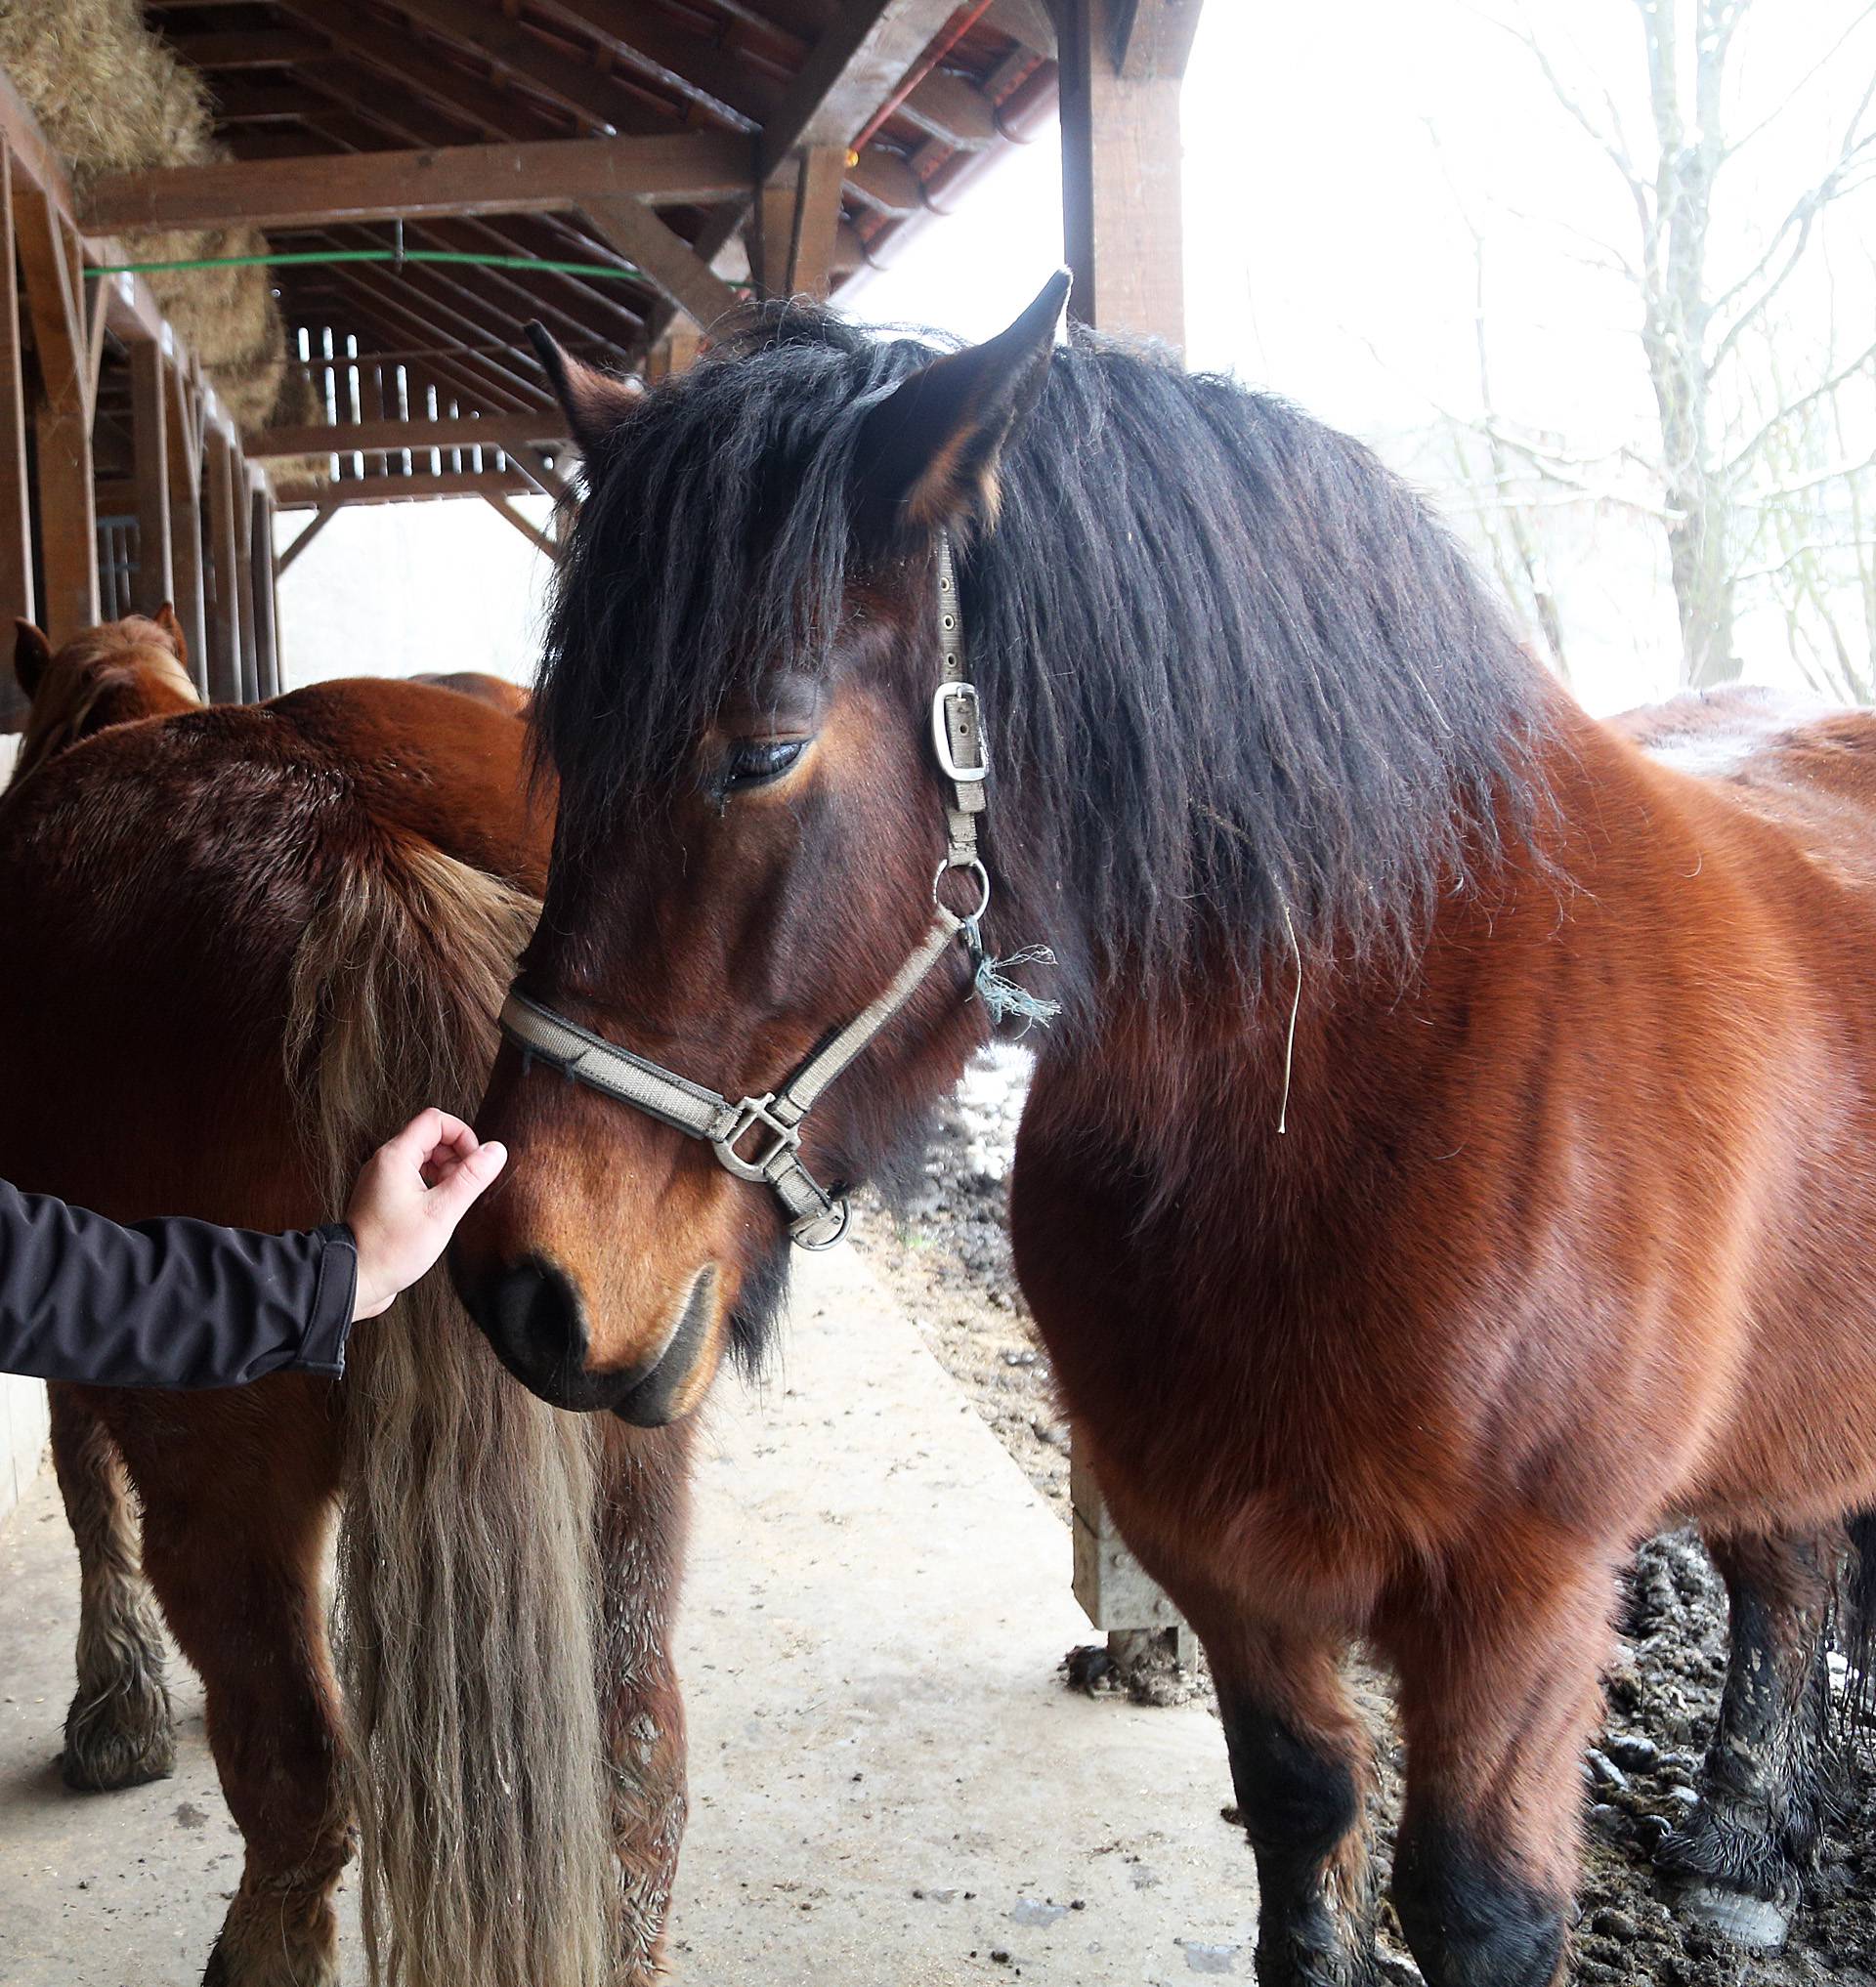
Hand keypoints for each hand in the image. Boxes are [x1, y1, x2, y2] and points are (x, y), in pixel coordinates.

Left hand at [344, 1109, 507, 1320]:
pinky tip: (439, 1209)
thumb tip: (496, 1151)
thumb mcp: (442, 1212)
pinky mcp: (382, 1197)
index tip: (476, 1161)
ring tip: (453, 1199)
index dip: (462, 1135)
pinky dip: (431, 1184)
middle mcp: (385, 1162)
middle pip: (430, 1137)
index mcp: (396, 1157)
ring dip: (445, 1171)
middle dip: (456, 1155)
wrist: (357, 1279)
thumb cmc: (392, 1249)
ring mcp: (382, 1179)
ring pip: (422, 1157)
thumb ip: (471, 1178)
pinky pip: (412, 1176)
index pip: (435, 1120)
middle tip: (466, 1184)